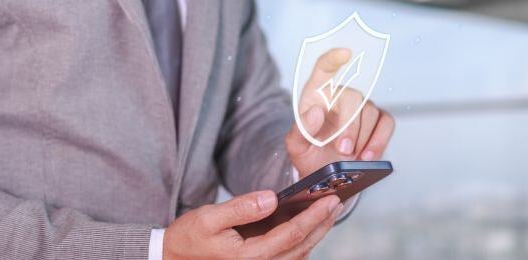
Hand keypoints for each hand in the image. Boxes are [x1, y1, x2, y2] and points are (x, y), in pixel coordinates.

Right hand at [163, 191, 342, 259]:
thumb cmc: (190, 238)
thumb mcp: (209, 217)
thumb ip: (241, 207)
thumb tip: (272, 197)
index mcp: (249, 257)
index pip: (291, 235)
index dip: (313, 217)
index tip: (330, 200)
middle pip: (302, 246)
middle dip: (322, 223)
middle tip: (337, 201)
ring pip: (299, 253)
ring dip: (316, 232)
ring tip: (329, 209)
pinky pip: (290, 255)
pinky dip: (303, 239)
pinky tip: (310, 223)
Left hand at [286, 48, 395, 174]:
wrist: (326, 174)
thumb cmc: (310, 153)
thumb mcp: (296, 146)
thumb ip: (302, 130)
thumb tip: (316, 113)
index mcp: (318, 94)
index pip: (324, 68)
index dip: (334, 58)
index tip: (344, 53)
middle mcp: (341, 96)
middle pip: (353, 97)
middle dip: (350, 126)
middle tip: (343, 149)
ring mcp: (362, 107)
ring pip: (371, 112)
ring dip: (362, 138)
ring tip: (352, 156)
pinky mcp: (378, 121)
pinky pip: (386, 123)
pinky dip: (379, 141)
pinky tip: (368, 155)